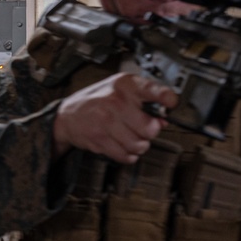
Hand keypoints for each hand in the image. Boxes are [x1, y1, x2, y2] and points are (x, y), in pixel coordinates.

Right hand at [52, 73, 176, 163]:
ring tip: (132, 138)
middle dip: (150, 133)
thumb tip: (164, 119)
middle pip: (150, 128)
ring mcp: (106, 121)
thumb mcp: (120, 91)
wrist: (67, 115)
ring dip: (139, 146)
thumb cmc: (97, 100)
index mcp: (124, 85)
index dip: (166, 97)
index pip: (152, 89)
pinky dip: (128, 155)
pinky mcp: (99, 139)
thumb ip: (144, 101)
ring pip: (139, 144)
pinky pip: (125, 155)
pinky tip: (122, 145)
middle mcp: (115, 101)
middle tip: (144, 129)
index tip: (172, 103)